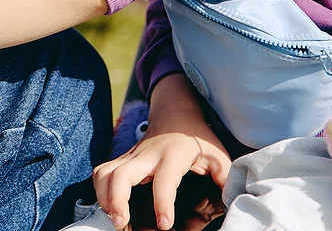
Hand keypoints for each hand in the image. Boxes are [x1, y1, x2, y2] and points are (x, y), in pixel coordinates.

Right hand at [94, 124, 229, 230]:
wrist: (175, 112)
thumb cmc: (198, 137)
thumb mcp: (218, 155)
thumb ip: (226, 178)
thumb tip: (232, 202)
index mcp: (173, 155)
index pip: (164, 181)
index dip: (162, 203)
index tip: (164, 225)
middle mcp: (147, 155)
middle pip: (121, 175)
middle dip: (116, 200)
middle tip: (121, 222)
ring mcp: (131, 156)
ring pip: (104, 173)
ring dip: (104, 197)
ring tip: (114, 218)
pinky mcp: (122, 158)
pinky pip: (101, 172)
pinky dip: (100, 190)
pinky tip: (109, 206)